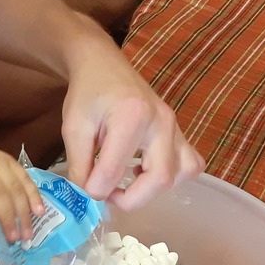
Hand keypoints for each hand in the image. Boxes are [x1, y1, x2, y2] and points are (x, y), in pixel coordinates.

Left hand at [0, 145, 43, 241]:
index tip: (6, 238)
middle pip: (5, 192)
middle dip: (14, 217)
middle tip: (20, 239)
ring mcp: (0, 160)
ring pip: (18, 186)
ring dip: (26, 210)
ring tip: (29, 232)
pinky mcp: (11, 161)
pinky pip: (25, 178)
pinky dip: (34, 195)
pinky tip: (39, 211)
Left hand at [61, 48, 204, 209]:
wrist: (103, 65)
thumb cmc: (88, 94)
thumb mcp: (74, 128)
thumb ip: (80, 165)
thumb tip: (88, 196)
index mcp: (132, 116)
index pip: (116, 170)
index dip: (97, 190)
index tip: (85, 191)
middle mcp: (161, 122)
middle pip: (160, 179)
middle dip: (132, 198)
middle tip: (108, 195)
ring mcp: (175, 126)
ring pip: (181, 173)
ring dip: (153, 188)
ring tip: (128, 181)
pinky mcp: (180, 131)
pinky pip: (190, 164)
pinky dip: (171, 176)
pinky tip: (145, 170)